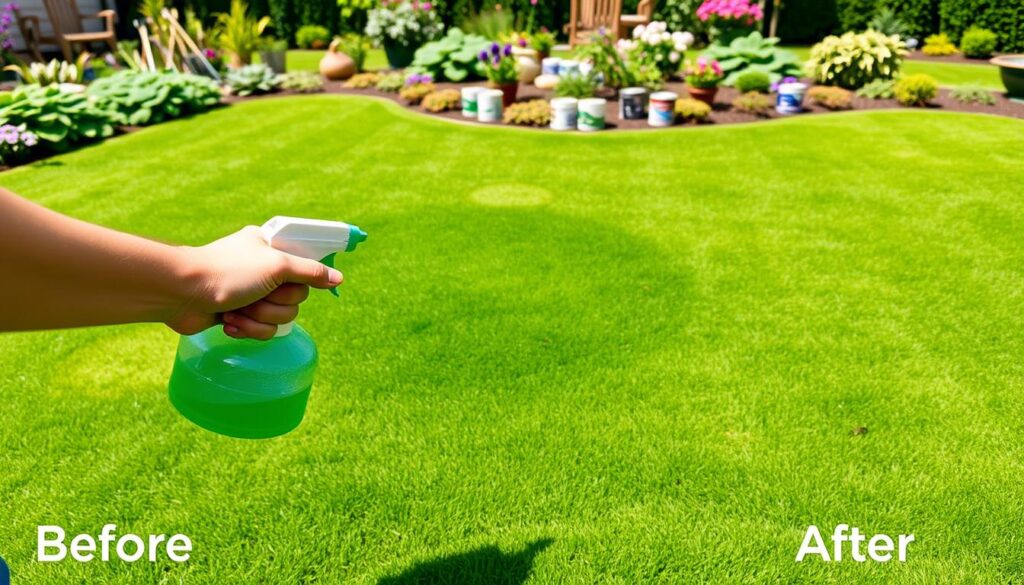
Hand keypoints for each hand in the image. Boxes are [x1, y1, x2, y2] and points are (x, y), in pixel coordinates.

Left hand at [167, 226, 341, 338]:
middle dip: (276, 303)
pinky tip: (228, 322)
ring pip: (281, 317)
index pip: (307, 261)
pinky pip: (263, 329)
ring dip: (259, 318)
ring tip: (237, 310)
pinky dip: (247, 328)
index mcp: (272, 248)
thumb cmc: (227, 272)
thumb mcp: (276, 266)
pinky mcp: (241, 314)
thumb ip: (310, 273)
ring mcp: (252, 293)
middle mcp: (265, 269)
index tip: (312, 279)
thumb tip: (338, 278)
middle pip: (297, 296)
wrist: (181, 295)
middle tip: (259, 294)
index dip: (310, 274)